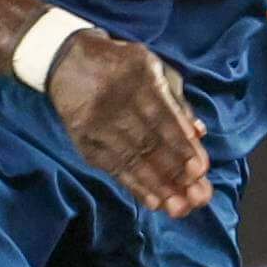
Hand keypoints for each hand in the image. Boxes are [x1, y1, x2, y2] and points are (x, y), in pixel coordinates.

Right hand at [48, 32, 213, 214]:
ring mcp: (96, 122)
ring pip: (130, 158)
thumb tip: (199, 133)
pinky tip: (154, 201)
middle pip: (148, 142)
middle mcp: (115, 100)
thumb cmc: (122, 66)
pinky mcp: (82, 139)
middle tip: (197, 197)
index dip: (181, 145)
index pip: (163, 116)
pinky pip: (111, 166)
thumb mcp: (154, 68)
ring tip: (179, 207)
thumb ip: (177, 100)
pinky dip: (134, 185)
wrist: (66, 59)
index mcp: (140, 77)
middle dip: (174, 173)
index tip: (200, 170)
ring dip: (157, 185)